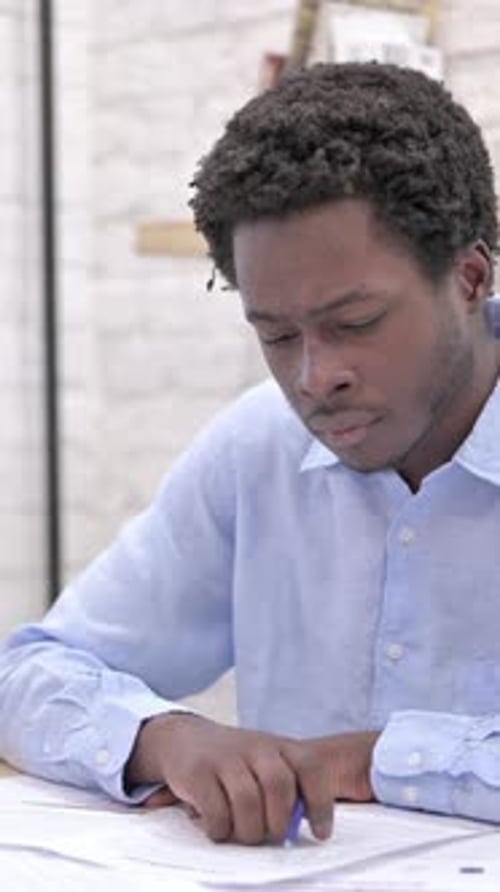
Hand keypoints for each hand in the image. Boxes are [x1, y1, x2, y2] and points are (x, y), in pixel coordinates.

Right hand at [126, 713, 378, 844]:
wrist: (184, 739)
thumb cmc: (235, 761)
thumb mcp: (265, 763)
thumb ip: (288, 787)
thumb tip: (307, 825)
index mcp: (278, 745)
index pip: (310, 766)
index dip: (320, 802)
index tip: (320, 833)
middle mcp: (255, 746)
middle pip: (279, 785)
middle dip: (279, 822)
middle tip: (271, 835)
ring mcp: (225, 757)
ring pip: (248, 802)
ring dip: (249, 830)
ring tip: (243, 833)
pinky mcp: (198, 772)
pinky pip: (217, 813)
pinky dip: (221, 830)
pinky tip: (218, 826)